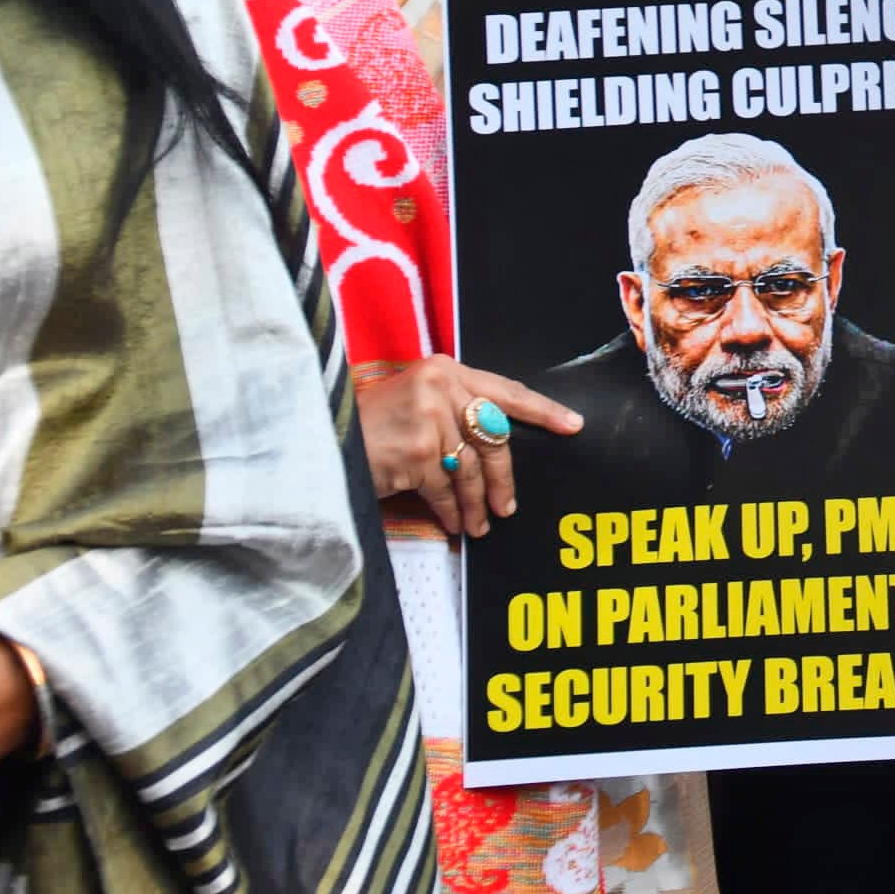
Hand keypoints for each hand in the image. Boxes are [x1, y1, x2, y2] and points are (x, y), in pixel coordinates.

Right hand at [358, 358, 582, 537]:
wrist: (321, 437)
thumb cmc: (369, 425)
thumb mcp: (414, 400)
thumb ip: (454, 409)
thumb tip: (498, 442)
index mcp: (445, 369)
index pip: (506, 390)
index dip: (542, 411)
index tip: (573, 425)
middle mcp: (441, 387)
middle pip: (493, 438)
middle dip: (503, 478)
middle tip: (508, 506)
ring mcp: (430, 419)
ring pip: (472, 469)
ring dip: (477, 503)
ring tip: (478, 524)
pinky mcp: (418, 452)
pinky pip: (446, 490)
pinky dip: (451, 511)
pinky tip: (454, 523)